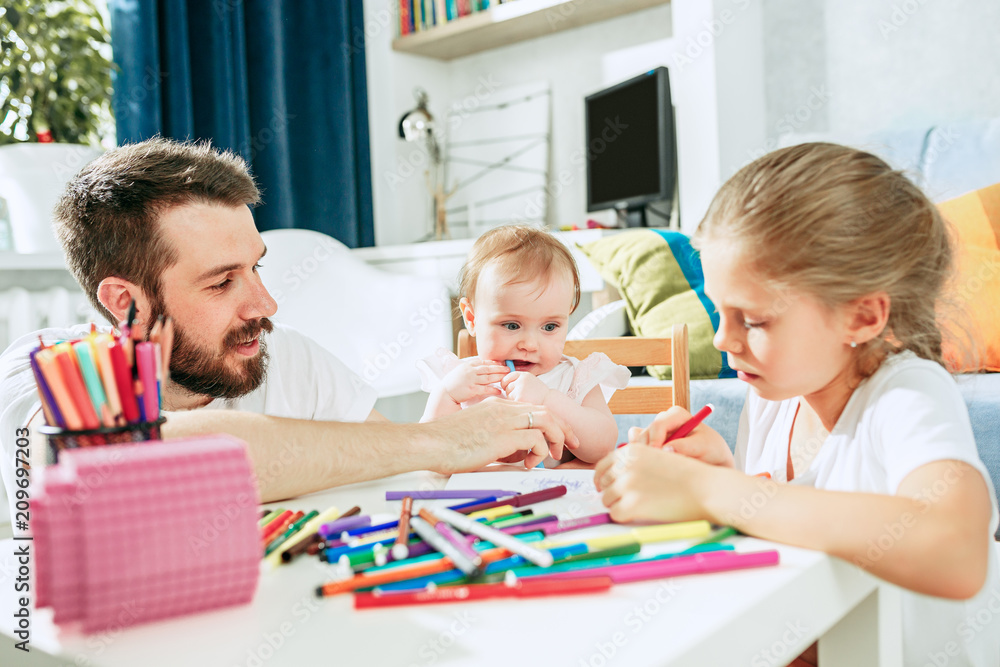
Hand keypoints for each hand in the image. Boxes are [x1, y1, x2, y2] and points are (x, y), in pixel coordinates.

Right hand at [426, 397, 578, 471]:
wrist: (429, 443)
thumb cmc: (445, 444)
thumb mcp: (476, 435)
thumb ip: (496, 440)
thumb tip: (516, 457)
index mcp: (496, 405)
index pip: (533, 408)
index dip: (551, 422)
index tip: (559, 438)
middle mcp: (503, 408)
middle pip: (546, 411)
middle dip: (564, 429)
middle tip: (572, 446)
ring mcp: (504, 419)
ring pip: (546, 421)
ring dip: (556, 439)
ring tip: (555, 455)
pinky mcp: (503, 435)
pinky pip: (536, 440)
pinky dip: (540, 452)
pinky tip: (530, 464)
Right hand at [441, 357, 509, 404]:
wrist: (444, 393)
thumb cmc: (451, 383)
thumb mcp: (459, 371)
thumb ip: (469, 369)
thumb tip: (479, 369)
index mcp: (467, 365)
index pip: (482, 362)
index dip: (493, 362)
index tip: (500, 363)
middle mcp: (470, 371)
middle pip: (488, 369)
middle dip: (499, 368)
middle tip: (508, 369)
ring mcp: (471, 380)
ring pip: (488, 378)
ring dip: (498, 377)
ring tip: (506, 377)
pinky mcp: (472, 389)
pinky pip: (485, 389)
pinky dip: (493, 389)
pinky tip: (499, 390)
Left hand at [500, 371, 549, 405]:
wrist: (550, 402)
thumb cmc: (539, 394)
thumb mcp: (530, 382)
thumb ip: (518, 380)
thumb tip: (501, 382)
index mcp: (524, 375)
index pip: (507, 377)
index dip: (505, 383)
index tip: (505, 386)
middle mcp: (521, 380)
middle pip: (506, 386)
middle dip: (511, 392)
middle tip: (522, 395)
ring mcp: (520, 390)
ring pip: (508, 395)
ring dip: (513, 399)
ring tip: (525, 400)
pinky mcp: (519, 399)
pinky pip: (510, 402)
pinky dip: (514, 405)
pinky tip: (524, 404)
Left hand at [593, 445, 709, 522]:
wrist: (706, 489)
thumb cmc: (686, 475)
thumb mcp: (657, 456)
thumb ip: (636, 460)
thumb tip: (614, 474)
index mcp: (631, 451)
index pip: (602, 465)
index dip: (602, 478)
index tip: (604, 486)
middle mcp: (625, 465)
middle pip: (604, 483)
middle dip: (612, 492)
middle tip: (625, 501)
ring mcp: (626, 485)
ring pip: (607, 499)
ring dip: (618, 505)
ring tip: (636, 508)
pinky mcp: (631, 505)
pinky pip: (615, 514)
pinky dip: (624, 517)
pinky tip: (638, 515)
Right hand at [628, 406, 734, 466]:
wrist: (713, 461)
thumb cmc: (711, 451)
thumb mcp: (703, 447)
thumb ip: (685, 447)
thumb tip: (665, 449)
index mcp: (677, 415)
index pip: (659, 424)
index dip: (655, 440)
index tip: (657, 456)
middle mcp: (663, 420)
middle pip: (645, 434)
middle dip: (647, 450)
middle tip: (653, 466)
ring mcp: (655, 432)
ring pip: (639, 443)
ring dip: (644, 455)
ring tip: (657, 468)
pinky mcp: (649, 443)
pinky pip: (637, 448)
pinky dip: (640, 457)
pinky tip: (652, 466)